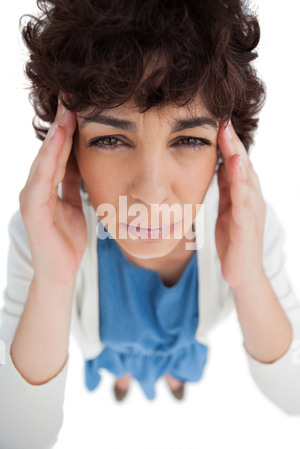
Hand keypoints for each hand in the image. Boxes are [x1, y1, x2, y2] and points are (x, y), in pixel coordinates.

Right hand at [19, 101, 86, 284]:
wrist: (60, 271)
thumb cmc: (67, 238)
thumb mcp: (75, 203)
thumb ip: (73, 182)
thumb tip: (81, 159)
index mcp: (47, 185)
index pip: (59, 152)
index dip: (68, 129)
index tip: (79, 105)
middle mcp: (36, 187)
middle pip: (50, 150)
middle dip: (61, 124)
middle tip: (71, 96)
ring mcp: (32, 197)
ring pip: (44, 160)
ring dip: (56, 136)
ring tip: (66, 112)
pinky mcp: (33, 210)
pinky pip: (42, 180)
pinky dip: (50, 160)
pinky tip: (59, 141)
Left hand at [215, 121, 266, 290]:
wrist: (242, 274)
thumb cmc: (234, 241)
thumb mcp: (227, 209)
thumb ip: (225, 188)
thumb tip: (219, 164)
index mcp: (244, 195)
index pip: (236, 164)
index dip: (228, 144)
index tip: (217, 122)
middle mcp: (251, 199)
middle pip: (243, 165)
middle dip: (233, 142)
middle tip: (223, 119)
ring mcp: (252, 212)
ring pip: (245, 178)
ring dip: (237, 155)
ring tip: (228, 134)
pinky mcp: (247, 226)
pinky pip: (243, 201)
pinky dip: (240, 182)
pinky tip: (235, 166)